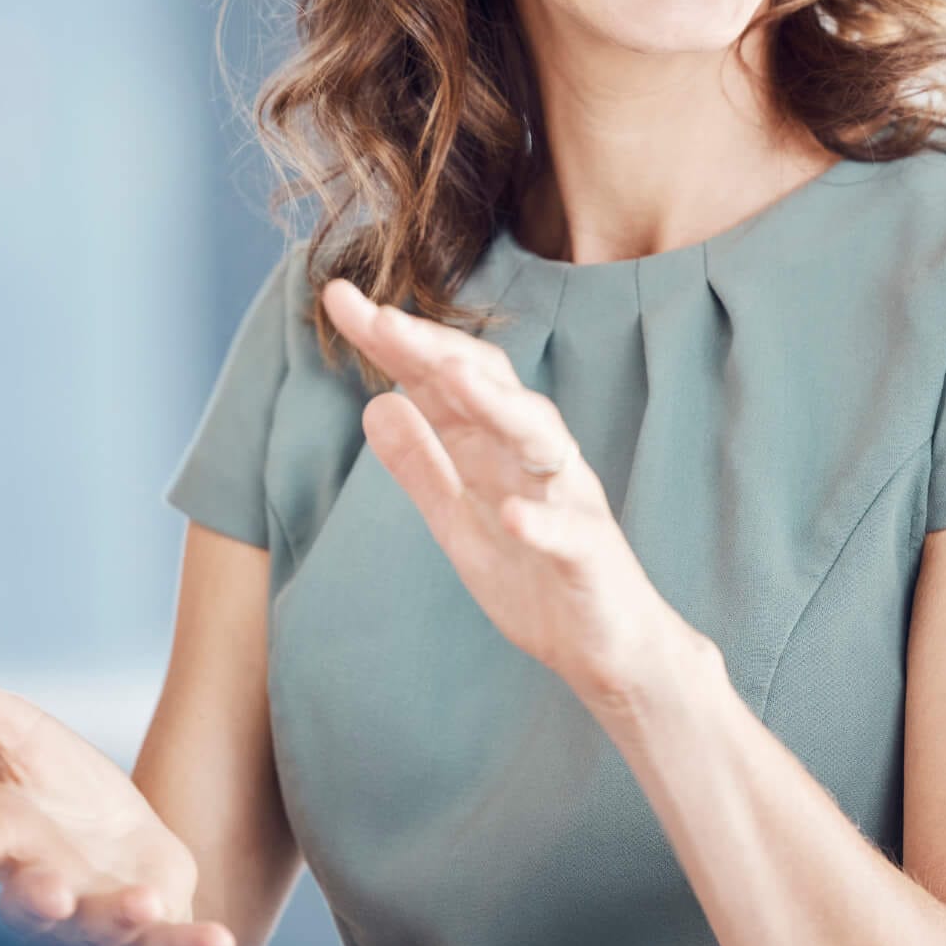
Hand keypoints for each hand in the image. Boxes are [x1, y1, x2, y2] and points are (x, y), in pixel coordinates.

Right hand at [0, 646, 235, 945]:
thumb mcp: (18, 733)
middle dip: (37, 903)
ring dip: (117, 921)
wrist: (117, 845)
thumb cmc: (55, 791)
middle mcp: (45, 890)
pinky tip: (219, 941)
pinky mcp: (148, 932)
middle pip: (33, 903)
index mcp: (9, 839)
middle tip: (47, 896)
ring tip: (139, 904)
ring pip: (99, 930)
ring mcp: (95, 920)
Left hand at [320, 279, 689, 711]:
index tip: (339, 299)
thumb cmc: (533, 575)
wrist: (606, 646)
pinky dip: (542, 520)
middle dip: (434, 348)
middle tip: (380, 316)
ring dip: (499, 405)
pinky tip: (514, 514)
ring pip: (538, 438)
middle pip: (487, 386)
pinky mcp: (590, 555)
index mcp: (493, 446)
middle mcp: (532, 455)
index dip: (393, 339)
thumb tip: (374, 402)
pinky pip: (568, 532)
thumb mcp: (458, 520)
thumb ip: (421, 463)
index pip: (440, 377)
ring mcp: (566, 499)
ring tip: (454, 376)